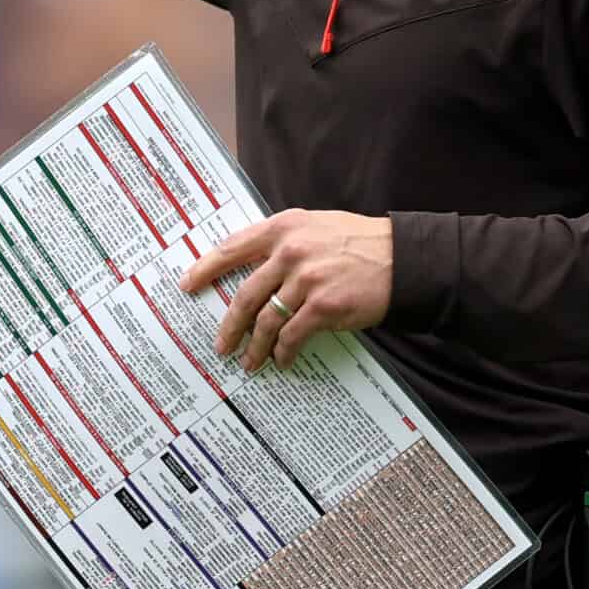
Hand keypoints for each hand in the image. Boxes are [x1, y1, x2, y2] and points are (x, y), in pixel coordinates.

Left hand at [183, 210, 392, 371]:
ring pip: (266, 320)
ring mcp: (307, 279)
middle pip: (245, 295)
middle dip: (229, 325)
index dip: (206, 268)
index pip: (232, 247)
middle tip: (220, 345)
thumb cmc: (359, 243)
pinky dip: (283, 352)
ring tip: (250, 362)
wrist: (402, 259)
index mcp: (285, 227)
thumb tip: (253, 269)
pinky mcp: (324, 306)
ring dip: (255, 346)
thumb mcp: (316, 227)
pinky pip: (292, 335)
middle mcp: (291, 251)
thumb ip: (284, 241)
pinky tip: (282, 360)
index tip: (187, 284)